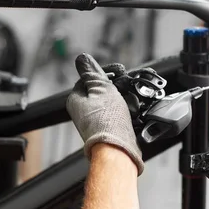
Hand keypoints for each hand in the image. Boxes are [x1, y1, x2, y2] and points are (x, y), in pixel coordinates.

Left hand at [67, 53, 143, 174]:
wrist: (117, 150)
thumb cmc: (107, 121)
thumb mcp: (101, 88)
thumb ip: (92, 72)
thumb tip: (81, 58)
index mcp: (76, 99)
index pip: (88, 78)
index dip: (105, 72)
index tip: (120, 70)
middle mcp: (83, 111)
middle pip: (101, 90)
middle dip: (117, 86)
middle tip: (127, 85)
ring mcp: (95, 121)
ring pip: (113, 102)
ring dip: (125, 99)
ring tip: (131, 105)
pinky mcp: (108, 129)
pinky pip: (118, 114)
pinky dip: (127, 111)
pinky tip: (132, 113)